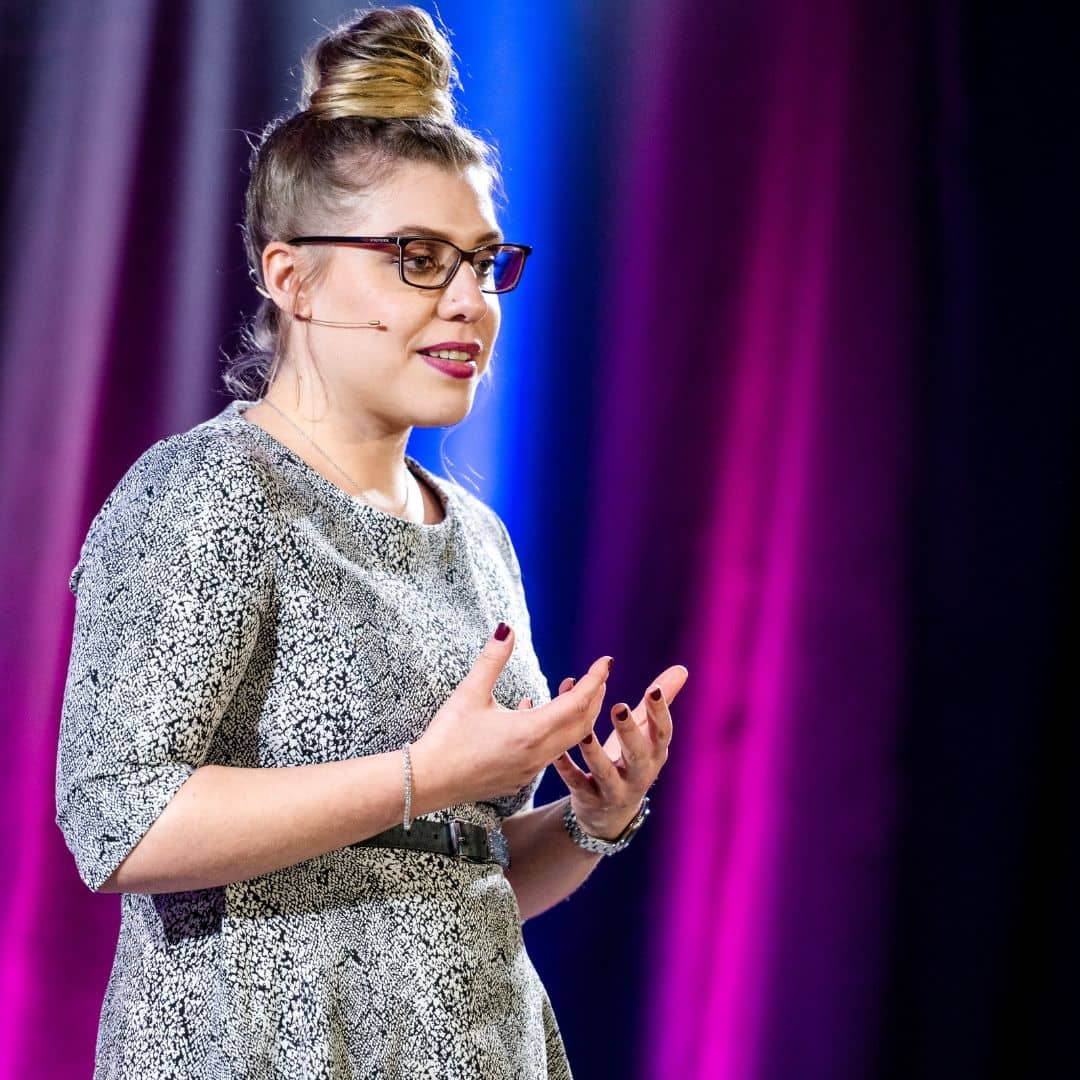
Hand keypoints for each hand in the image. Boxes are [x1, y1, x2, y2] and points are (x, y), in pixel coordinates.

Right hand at [414, 623, 612, 806]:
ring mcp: (529, 771)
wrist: (425, 783)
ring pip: (566, 740)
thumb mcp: (469, 693)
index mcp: (530, 732)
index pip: (577, 703)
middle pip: (581, 725)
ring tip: (568, 690)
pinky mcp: (518, 779)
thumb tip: (506, 628)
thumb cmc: (446, 738)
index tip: (606, 661)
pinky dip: (552, 731)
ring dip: (574, 715)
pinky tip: (530, 713)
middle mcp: (537, 754)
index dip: (594, 680)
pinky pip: (547, 752)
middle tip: (597, 676)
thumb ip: (492, 659)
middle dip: (594, 698)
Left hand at [521, 664, 687, 840]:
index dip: (659, 712)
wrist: (612, 815)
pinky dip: (566, 768)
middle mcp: (639, 774)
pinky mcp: (589, 799)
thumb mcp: (647, 735)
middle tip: (619, 707)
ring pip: (604, 772)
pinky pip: (576, 783)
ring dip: (594, 753)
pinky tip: (556, 752)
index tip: (653, 689)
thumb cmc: (631, 761)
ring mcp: (615, 789)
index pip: (662, 733)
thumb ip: (660, 703)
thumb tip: (682, 668)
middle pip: (636, 754)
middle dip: (628, 732)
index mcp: (654, 754)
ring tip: (584, 733)